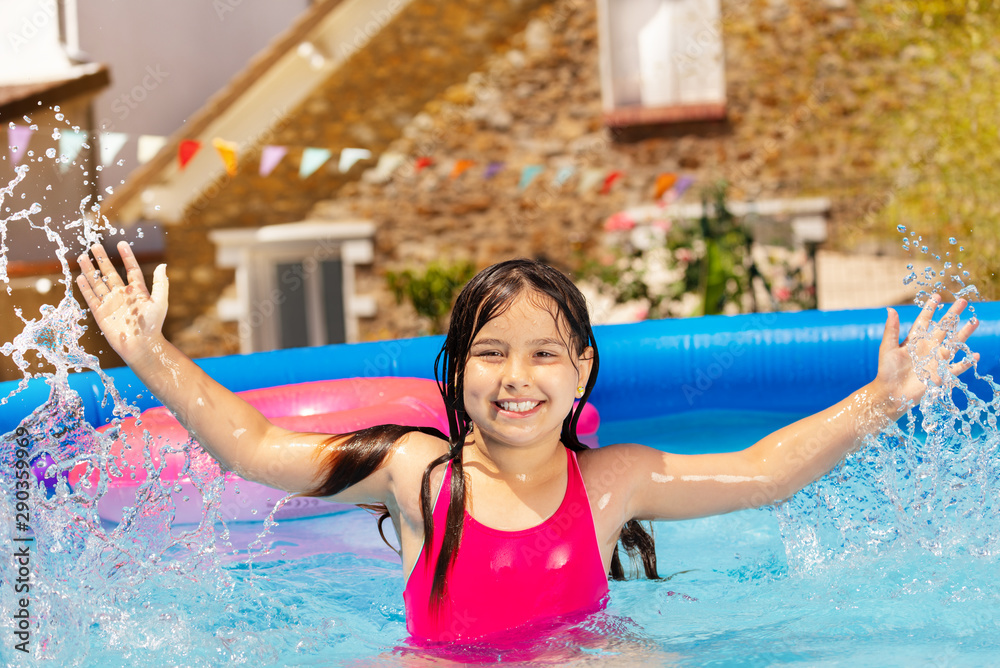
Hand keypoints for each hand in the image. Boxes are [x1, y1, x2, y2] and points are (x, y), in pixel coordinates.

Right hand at [77, 241, 168, 362]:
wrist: (141, 345)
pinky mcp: (100, 313)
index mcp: (137, 291)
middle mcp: (123, 295)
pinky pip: (91, 298)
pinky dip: (85, 288)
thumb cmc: (152, 325)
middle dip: (102, 259)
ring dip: (90, 270)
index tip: (121, 243)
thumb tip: (163, 264)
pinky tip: (80, 276)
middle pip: (110, 273)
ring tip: (82, 257)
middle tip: (95, 245)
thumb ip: (160, 283)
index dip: (127, 257)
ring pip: (97, 283)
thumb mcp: (160, 302)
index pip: (131, 269)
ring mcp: (110, 303)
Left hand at [876, 294, 979, 410]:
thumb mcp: (888, 348)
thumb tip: (890, 309)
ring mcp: (935, 361)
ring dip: (964, 333)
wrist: (890, 393)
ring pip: (954, 344)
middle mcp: (927, 348)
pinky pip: (957, 368)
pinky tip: (974, 355)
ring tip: (975, 321)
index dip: (930, 309)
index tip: (937, 296)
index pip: (924, 321)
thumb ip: (892, 330)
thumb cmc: (886, 371)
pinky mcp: (941, 375)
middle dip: (953, 315)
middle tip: (963, 301)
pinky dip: (966, 362)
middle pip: (943, 328)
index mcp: (914, 341)